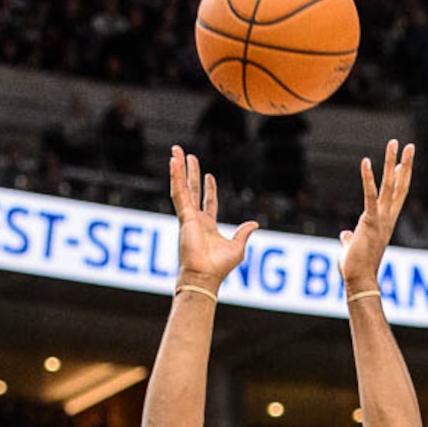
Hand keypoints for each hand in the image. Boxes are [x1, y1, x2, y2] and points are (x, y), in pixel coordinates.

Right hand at [170, 145, 257, 292]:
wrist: (205, 275)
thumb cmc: (219, 267)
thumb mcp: (237, 247)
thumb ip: (243, 233)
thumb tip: (254, 223)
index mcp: (208, 226)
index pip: (208, 203)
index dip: (209, 189)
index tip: (209, 176)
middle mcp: (196, 220)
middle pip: (192, 190)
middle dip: (190, 173)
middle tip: (186, 156)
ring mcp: (188, 217)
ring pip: (182, 187)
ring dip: (178, 169)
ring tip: (176, 151)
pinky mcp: (184, 217)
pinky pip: (178, 193)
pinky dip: (175, 177)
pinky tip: (173, 162)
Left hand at [339, 139, 414, 293]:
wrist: (359, 280)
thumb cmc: (355, 267)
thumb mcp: (351, 248)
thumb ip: (349, 238)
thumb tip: (345, 233)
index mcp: (385, 222)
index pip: (396, 195)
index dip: (400, 178)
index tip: (403, 162)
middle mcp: (388, 218)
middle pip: (400, 185)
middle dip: (405, 164)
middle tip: (409, 144)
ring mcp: (381, 219)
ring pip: (390, 185)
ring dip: (393, 162)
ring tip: (395, 143)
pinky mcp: (370, 221)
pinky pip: (370, 196)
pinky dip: (368, 178)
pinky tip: (366, 161)